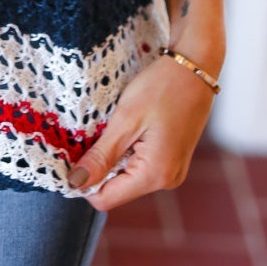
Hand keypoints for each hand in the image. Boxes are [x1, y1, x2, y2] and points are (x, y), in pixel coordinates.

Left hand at [65, 51, 216, 210]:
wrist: (195, 67)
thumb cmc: (162, 87)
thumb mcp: (126, 119)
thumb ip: (101, 156)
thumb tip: (76, 183)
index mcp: (155, 175)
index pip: (105, 198)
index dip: (83, 181)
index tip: (71, 154)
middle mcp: (167, 180)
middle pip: (115, 189)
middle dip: (98, 166)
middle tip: (94, 133)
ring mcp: (172, 172)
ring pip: (126, 177)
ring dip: (112, 156)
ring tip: (114, 126)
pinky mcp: (172, 160)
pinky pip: (139, 166)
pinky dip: (126, 150)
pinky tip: (128, 127)